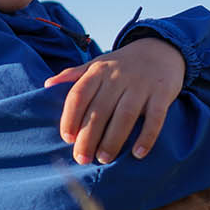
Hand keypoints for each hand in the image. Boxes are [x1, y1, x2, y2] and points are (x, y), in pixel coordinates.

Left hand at [46, 37, 186, 164]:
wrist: (161, 50)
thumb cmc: (123, 64)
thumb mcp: (98, 64)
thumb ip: (74, 74)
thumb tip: (47, 85)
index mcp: (99, 71)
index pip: (79, 95)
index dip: (70, 117)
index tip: (67, 138)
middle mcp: (119, 76)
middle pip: (100, 109)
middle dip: (89, 136)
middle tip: (82, 159)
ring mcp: (142, 85)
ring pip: (125, 115)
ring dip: (113, 140)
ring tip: (104, 159)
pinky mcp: (162, 93)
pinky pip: (155, 118)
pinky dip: (147, 137)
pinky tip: (138, 154)